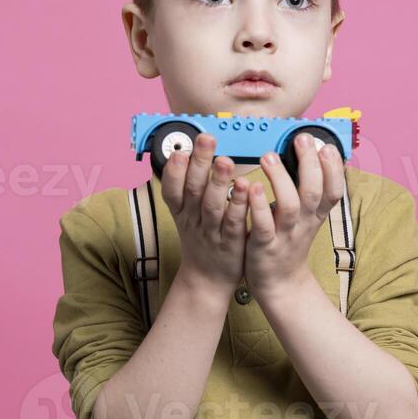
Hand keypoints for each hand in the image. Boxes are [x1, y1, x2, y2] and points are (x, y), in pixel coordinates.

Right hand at [160, 133, 250, 295]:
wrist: (207, 278)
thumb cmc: (201, 237)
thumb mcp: (186, 213)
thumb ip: (187, 184)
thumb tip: (188, 150)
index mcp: (181, 211)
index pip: (172, 188)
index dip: (174, 170)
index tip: (180, 150)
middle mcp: (193, 220)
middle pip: (193, 190)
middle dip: (199, 164)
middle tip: (207, 140)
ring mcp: (212, 232)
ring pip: (212, 206)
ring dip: (218, 182)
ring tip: (225, 160)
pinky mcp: (231, 243)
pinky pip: (234, 223)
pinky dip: (239, 205)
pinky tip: (246, 187)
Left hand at [243, 134, 345, 298]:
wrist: (279, 284)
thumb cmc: (288, 240)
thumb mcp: (305, 216)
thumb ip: (307, 188)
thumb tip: (309, 152)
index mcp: (316, 214)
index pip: (334, 189)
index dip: (334, 167)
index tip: (325, 144)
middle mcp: (304, 223)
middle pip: (314, 192)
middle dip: (310, 163)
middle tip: (301, 139)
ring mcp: (285, 235)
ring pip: (290, 206)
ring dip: (281, 179)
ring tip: (268, 156)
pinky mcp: (264, 246)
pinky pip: (263, 225)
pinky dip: (259, 206)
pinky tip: (252, 187)